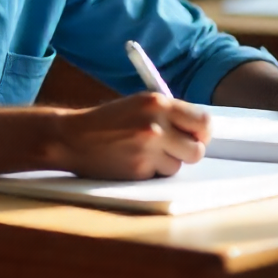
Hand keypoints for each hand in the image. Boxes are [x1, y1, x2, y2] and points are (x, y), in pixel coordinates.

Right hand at [55, 93, 210, 179]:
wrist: (74, 136)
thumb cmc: (109, 120)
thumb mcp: (140, 104)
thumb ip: (169, 114)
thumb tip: (199, 131)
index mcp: (158, 103)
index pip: (203, 121)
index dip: (203, 133)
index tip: (197, 137)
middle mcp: (156, 125)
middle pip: (197, 149)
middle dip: (189, 152)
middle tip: (176, 150)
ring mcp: (147, 149)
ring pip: (178, 165)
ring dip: (166, 163)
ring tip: (144, 152)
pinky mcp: (138, 169)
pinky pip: (158, 175)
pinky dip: (150, 171)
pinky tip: (132, 160)